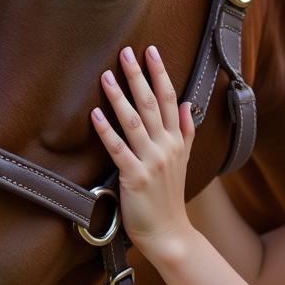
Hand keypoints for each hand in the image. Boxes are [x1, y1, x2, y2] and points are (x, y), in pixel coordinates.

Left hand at [91, 45, 196, 256]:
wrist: (169, 233)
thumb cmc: (169, 197)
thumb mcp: (184, 161)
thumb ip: (186, 132)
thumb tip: (189, 105)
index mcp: (177, 141)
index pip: (171, 99)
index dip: (160, 73)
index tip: (151, 51)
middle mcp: (166, 147)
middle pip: (152, 104)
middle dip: (138, 76)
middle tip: (126, 52)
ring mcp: (151, 161)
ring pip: (134, 122)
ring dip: (119, 97)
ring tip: (106, 76)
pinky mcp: (135, 177)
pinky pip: (118, 149)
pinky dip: (106, 131)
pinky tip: (95, 114)